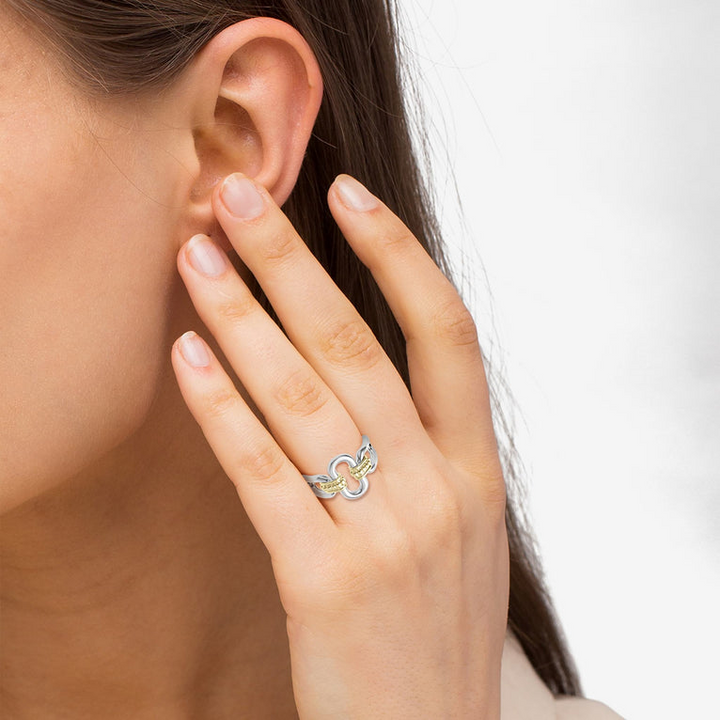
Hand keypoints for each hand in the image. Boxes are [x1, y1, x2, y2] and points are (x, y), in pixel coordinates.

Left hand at [171, 172, 509, 718]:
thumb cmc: (439, 632)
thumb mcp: (459, 533)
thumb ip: (424, 453)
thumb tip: (357, 370)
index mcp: (477, 471)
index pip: (448, 332)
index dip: (399, 255)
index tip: (349, 194)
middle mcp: (437, 488)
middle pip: (357, 345)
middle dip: (292, 260)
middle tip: (237, 195)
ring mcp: (385, 534)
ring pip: (302, 397)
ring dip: (240, 317)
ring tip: (194, 258)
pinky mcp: (324, 583)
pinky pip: (263, 475)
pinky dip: (222, 409)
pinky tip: (187, 358)